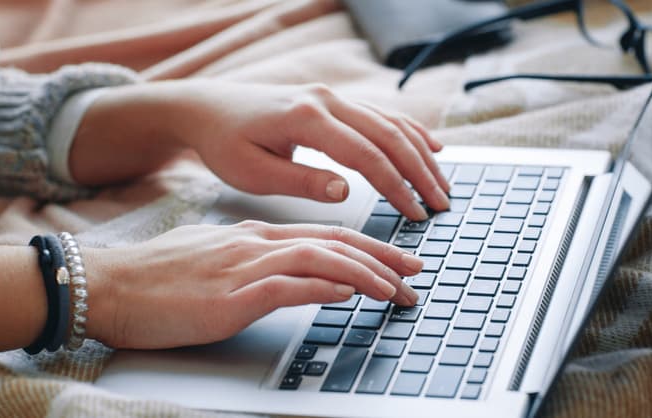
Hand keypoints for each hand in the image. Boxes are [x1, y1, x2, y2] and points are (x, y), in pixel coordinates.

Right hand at [83, 221, 421, 348]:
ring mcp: (246, 266)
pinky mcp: (233, 295)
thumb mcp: (217, 257)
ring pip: (323, 259)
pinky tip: (350, 293)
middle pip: (336, 242)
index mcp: (257, 234)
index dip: (368, 246)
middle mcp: (259, 243)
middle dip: (383, 257)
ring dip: (367, 274)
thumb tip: (299, 272)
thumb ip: (259, 260)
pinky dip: (326, 286)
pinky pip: (290, 285)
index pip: (326, 234)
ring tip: (397, 289)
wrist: (111, 283)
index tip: (397, 259)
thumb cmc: (160, 275)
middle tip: (417, 271)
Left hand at [168, 81, 450, 219]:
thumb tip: (346, 192)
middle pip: (388, 135)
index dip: (396, 186)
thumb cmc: (225, 143)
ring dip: (421, 154)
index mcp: (306, 118)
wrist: (208, 108)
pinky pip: (381, 114)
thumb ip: (300, 181)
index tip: (416, 213)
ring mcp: (333, 97)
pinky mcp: (334, 101)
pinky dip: (410, 131)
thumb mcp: (252, 172)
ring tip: (443, 184)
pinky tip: (432, 147)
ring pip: (391, 123)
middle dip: (420, 172)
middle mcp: (326, 100)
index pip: (365, 155)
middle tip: (443, 203)